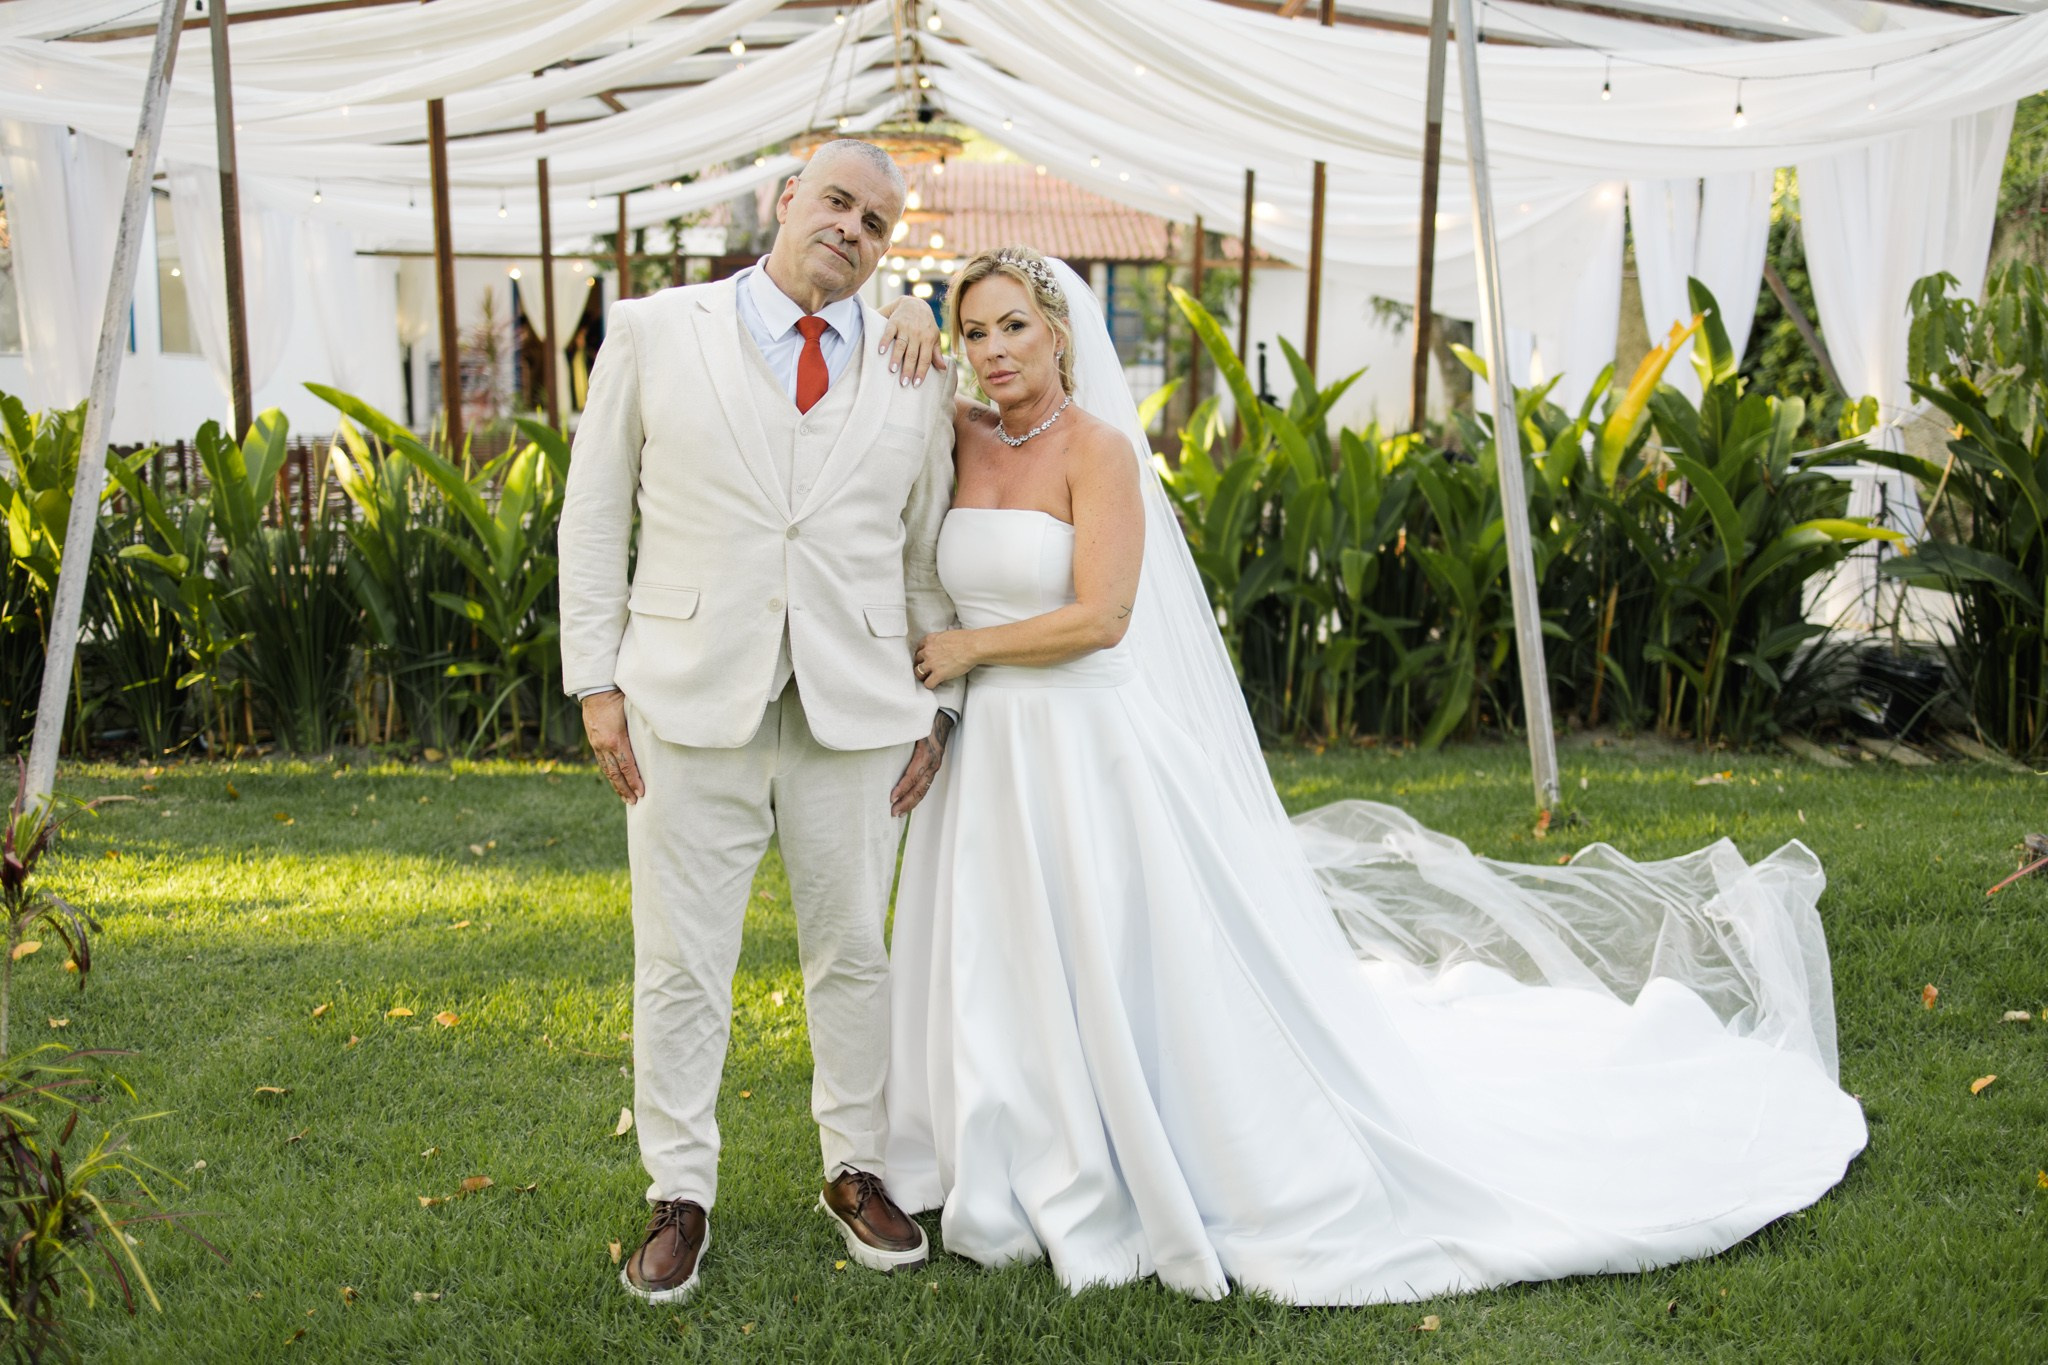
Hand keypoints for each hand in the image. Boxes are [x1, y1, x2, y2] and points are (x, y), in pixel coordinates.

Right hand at [582, 690, 644, 804]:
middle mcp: (605, 745)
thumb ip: (642, 726)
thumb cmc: (618, 698)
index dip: (634, 781)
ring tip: (624, 797)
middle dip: (625, 789)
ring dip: (616, 785)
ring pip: (607, 770)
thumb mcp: (632, 711)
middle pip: (615, 773)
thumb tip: (660, 734)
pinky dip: (609, 774)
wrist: (595, 690)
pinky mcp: (593, 742)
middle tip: (633, 802)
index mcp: (616, 739)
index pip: (627, 766)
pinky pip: (602, 762)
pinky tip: (615, 781)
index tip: (642, 792)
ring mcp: (597, 745)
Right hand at [876, 295, 946, 386]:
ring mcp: (905, 327)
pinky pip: (889, 332)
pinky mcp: (894, 321)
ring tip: (892, 370)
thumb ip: (936, 352)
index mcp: (928, 339)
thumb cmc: (926, 324)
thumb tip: (942, 368)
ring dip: (896, 357)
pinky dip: (885, 341)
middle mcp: (917, 334)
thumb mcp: (935, 336)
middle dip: (908, 369)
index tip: (916, 384)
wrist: (915, 303)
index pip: (925, 359)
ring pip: (901, 345)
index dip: (921, 372)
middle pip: (912, 354)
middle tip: (903, 383)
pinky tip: (881, 351)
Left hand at [889, 711, 954, 815]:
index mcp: (926, 755)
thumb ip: (900, 737)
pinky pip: (925, 786)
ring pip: (923, 790)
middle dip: (906, 802)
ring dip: (911, 803)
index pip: (913, 776)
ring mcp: (935, 767)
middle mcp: (932, 764)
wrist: (942, 718)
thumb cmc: (925, 722)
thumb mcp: (913, 728)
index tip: (891, 798)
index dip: (902, 788)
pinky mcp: (934, 768)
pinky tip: (909, 803)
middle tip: (893, 812)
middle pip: (919, 789)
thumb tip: (881, 742)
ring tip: (899, 813)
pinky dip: (917, 797)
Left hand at [913, 630, 977, 688]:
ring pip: (918, 672)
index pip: (919, 648)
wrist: (973, 646)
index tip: (925, 658)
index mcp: (930, 639)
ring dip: (922, 675)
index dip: (922, 654)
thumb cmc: (965, 639)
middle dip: (921, 664)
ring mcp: (932, 663)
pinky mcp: (939, 674)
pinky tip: (934, 684)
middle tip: (926, 668)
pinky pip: (928, 683)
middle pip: (917, 660)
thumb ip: (939, 639)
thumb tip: (941, 644)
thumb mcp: (947, 634)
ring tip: (928, 677)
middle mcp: (927, 651)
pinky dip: (930, 685)